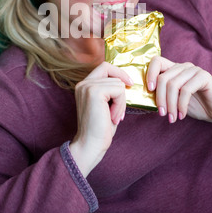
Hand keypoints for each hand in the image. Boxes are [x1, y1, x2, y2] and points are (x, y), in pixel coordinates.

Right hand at [69, 62, 132, 176]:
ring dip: (121, 101)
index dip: (118, 73)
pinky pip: (119, 90)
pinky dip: (120, 105)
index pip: (104, 67)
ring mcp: (87, 86)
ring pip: (118, 83)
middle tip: (120, 108)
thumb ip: (111, 91)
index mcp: (84, 85)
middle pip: (111, 71)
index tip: (128, 85)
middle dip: (121, 90)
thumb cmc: (100, 129)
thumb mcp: (106, 105)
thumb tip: (126, 81)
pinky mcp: (94, 92)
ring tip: (114, 116)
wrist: (90, 145)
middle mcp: (83, 83)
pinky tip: (113, 117)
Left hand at [147, 56, 211, 123]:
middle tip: (162, 114)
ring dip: (170, 105)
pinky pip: (186, 90)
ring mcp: (194, 70)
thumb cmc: (194, 105)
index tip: (148, 90)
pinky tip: (182, 115)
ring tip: (171, 118)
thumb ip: (162, 95)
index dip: (150, 73)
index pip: (157, 61)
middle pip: (163, 78)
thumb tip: (143, 98)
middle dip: (160, 99)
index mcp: (174, 69)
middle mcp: (183, 66)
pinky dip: (181, 105)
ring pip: (173, 85)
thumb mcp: (174, 100)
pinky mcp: (204, 76)